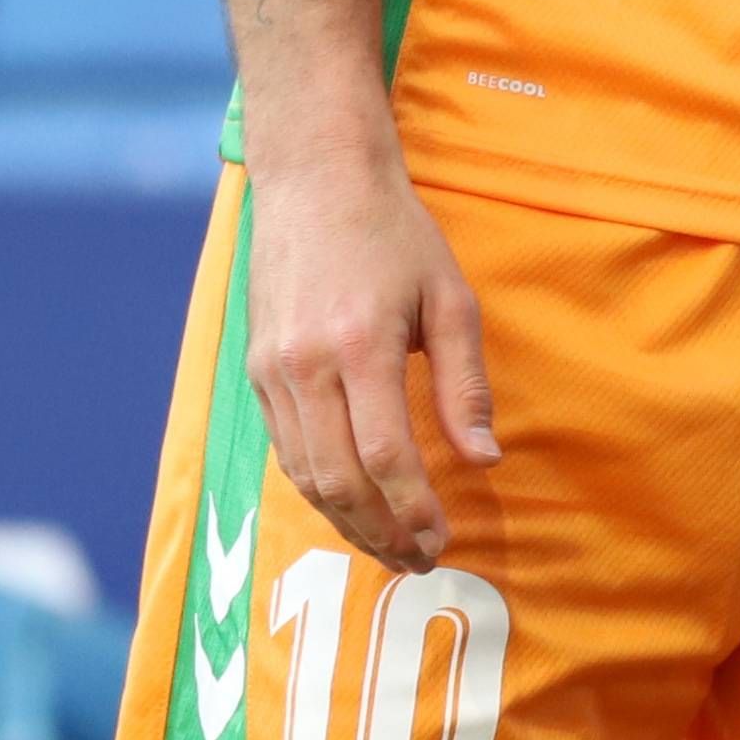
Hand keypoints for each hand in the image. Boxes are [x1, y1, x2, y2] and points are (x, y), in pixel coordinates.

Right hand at [239, 135, 499, 568]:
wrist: (315, 179)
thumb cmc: (393, 233)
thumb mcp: (450, 299)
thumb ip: (465, 385)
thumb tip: (484, 460)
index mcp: (360, 346)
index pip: (386, 457)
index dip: (415, 511)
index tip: (442, 540)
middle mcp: (305, 366)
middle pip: (339, 480)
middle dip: (380, 533)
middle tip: (417, 560)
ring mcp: (271, 370)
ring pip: (303, 474)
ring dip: (346, 521)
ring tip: (388, 546)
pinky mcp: (255, 370)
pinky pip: (285, 449)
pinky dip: (317, 487)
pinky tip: (350, 502)